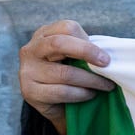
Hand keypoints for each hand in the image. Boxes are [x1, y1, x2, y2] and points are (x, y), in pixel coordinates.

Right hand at [18, 20, 113, 134]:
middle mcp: (31, 50)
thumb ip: (85, 50)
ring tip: (106, 86)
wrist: (57, 105)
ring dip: (91, 80)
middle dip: (86, 52)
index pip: (66, 28)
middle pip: (58, 43)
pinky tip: (90, 94)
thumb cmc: (71, 75)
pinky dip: (81, 94)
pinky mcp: (30, 92)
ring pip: (64, 73)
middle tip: (106, 64)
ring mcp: (27, 71)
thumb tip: (107, 54)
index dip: (88, 42)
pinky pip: (61, 92)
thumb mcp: (76, 57)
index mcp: (44, 35)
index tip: (106, 57)